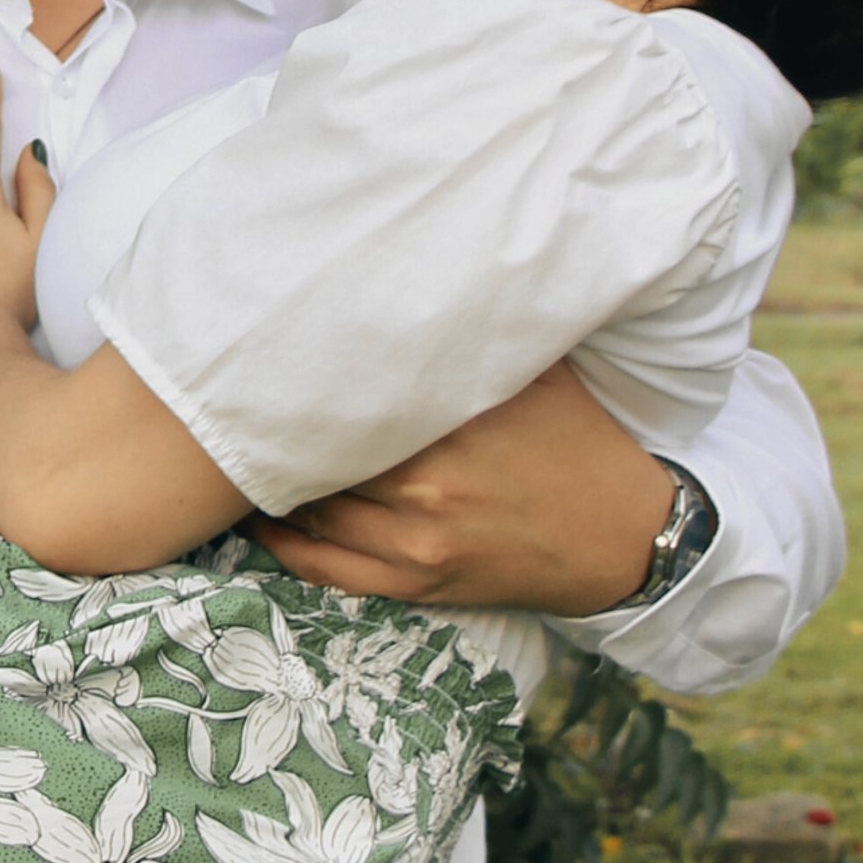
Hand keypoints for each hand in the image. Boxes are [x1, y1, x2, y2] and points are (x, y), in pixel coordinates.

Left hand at [250, 361, 673, 616]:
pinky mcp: (417, 586)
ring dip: (272, 485)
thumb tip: (430, 276)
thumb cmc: (578, 445)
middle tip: (242, 399)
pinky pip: (327, 570)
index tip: (272, 356)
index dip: (308, 379)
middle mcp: (429, 484)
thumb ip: (482, 338)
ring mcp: (418, 543)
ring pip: (315, 509)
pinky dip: (285, 546)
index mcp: (456, 425)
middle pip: (324, 452)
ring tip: (240, 455)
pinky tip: (260, 523)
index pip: (356, 396)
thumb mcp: (542, 375)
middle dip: (282, 428)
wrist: (622, 539)